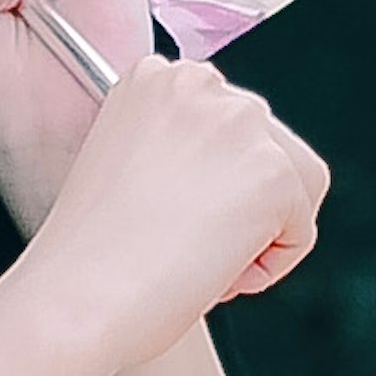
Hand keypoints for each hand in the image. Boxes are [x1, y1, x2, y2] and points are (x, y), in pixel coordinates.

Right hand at [22, 58, 329, 375]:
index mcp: (155, 76)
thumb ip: (179, 148)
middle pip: (269, 146)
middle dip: (241, 204)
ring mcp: (240, 122)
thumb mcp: (127, 165)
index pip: (227, 123)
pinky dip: (270, 266)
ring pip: (296, 183)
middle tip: (186, 246)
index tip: (173, 217)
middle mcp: (200, 82)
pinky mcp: (272, 171)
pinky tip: (216, 274)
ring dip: (261, 231)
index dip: (210, 184)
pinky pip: (300, 229)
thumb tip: (230, 173)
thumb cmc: (90, 256)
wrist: (75, 299)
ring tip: (202, 259)